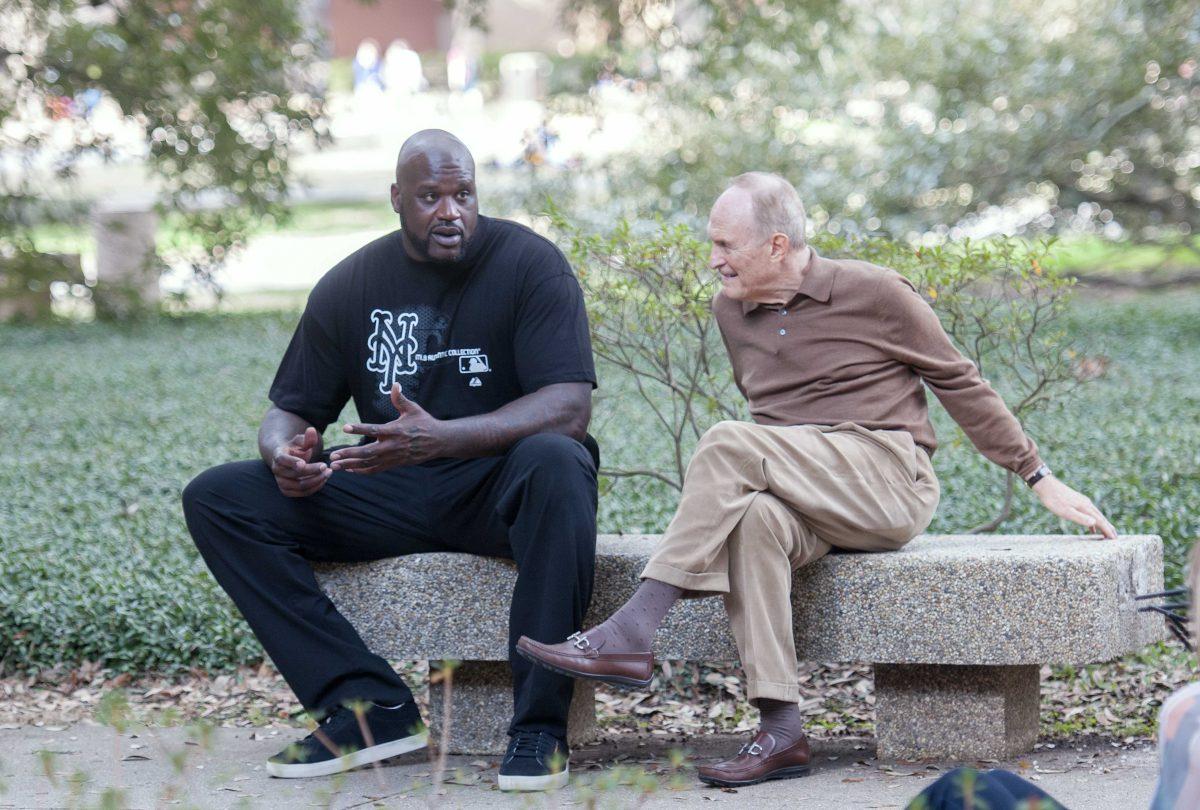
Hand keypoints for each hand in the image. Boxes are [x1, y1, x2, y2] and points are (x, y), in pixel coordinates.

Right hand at [271, 426, 330, 497]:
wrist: (286, 460)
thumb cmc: (295, 448)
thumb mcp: (300, 441)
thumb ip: (307, 438)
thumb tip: (311, 430)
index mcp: (278, 455)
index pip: (283, 460)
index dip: (293, 462)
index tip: (304, 463)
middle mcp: (277, 470)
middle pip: (295, 474)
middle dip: (312, 471)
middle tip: (326, 466)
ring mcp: (281, 482)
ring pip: (300, 486)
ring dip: (316, 480)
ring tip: (328, 473)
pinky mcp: (287, 491)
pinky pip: (303, 493)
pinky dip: (315, 487)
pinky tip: (323, 479)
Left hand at [329, 384, 445, 472]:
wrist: (439, 441)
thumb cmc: (424, 422)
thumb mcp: (413, 409)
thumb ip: (400, 399)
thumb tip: (395, 384)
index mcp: (396, 430)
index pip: (374, 430)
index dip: (360, 429)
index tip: (345, 428)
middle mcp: (393, 446)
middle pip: (368, 452)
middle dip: (349, 454)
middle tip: (333, 454)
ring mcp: (393, 457)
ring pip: (369, 463)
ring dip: (351, 464)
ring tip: (335, 465)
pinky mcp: (394, 464)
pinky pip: (376, 469)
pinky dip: (362, 470)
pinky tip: (350, 469)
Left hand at [1032, 475, 1116, 538]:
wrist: (1046, 485)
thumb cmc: (1054, 500)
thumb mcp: (1065, 512)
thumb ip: (1080, 518)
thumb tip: (1095, 523)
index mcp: (1085, 508)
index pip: (1100, 521)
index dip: (1107, 530)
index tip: (1114, 539)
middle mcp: (1087, 504)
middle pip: (1101, 518)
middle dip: (1108, 528)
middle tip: (1115, 538)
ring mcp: (1082, 502)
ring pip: (1096, 515)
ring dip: (1102, 524)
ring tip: (1105, 534)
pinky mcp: (1077, 501)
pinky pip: (1089, 513)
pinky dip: (1093, 521)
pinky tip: (1091, 526)